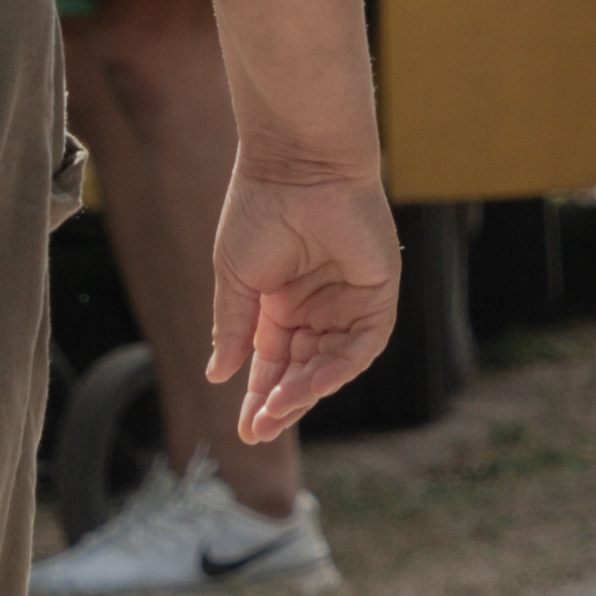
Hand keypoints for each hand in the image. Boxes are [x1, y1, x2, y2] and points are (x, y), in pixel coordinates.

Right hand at [210, 167, 401, 447]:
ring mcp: (348, 301)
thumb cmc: (260, 210)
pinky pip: (363, 343)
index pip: (273, 362)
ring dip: (307, 390)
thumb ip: (233, 329)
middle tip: (260, 430)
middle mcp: (317, 306)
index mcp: (281, 303)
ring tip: (279, 410)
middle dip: (282, 401)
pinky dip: (340, 367)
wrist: (297, 165)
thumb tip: (218, 375)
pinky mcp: (378, 291)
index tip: (245, 430)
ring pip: (331, 363)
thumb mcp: (237, 279)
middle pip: (302, 369)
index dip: (260, 395)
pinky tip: (312, 384)